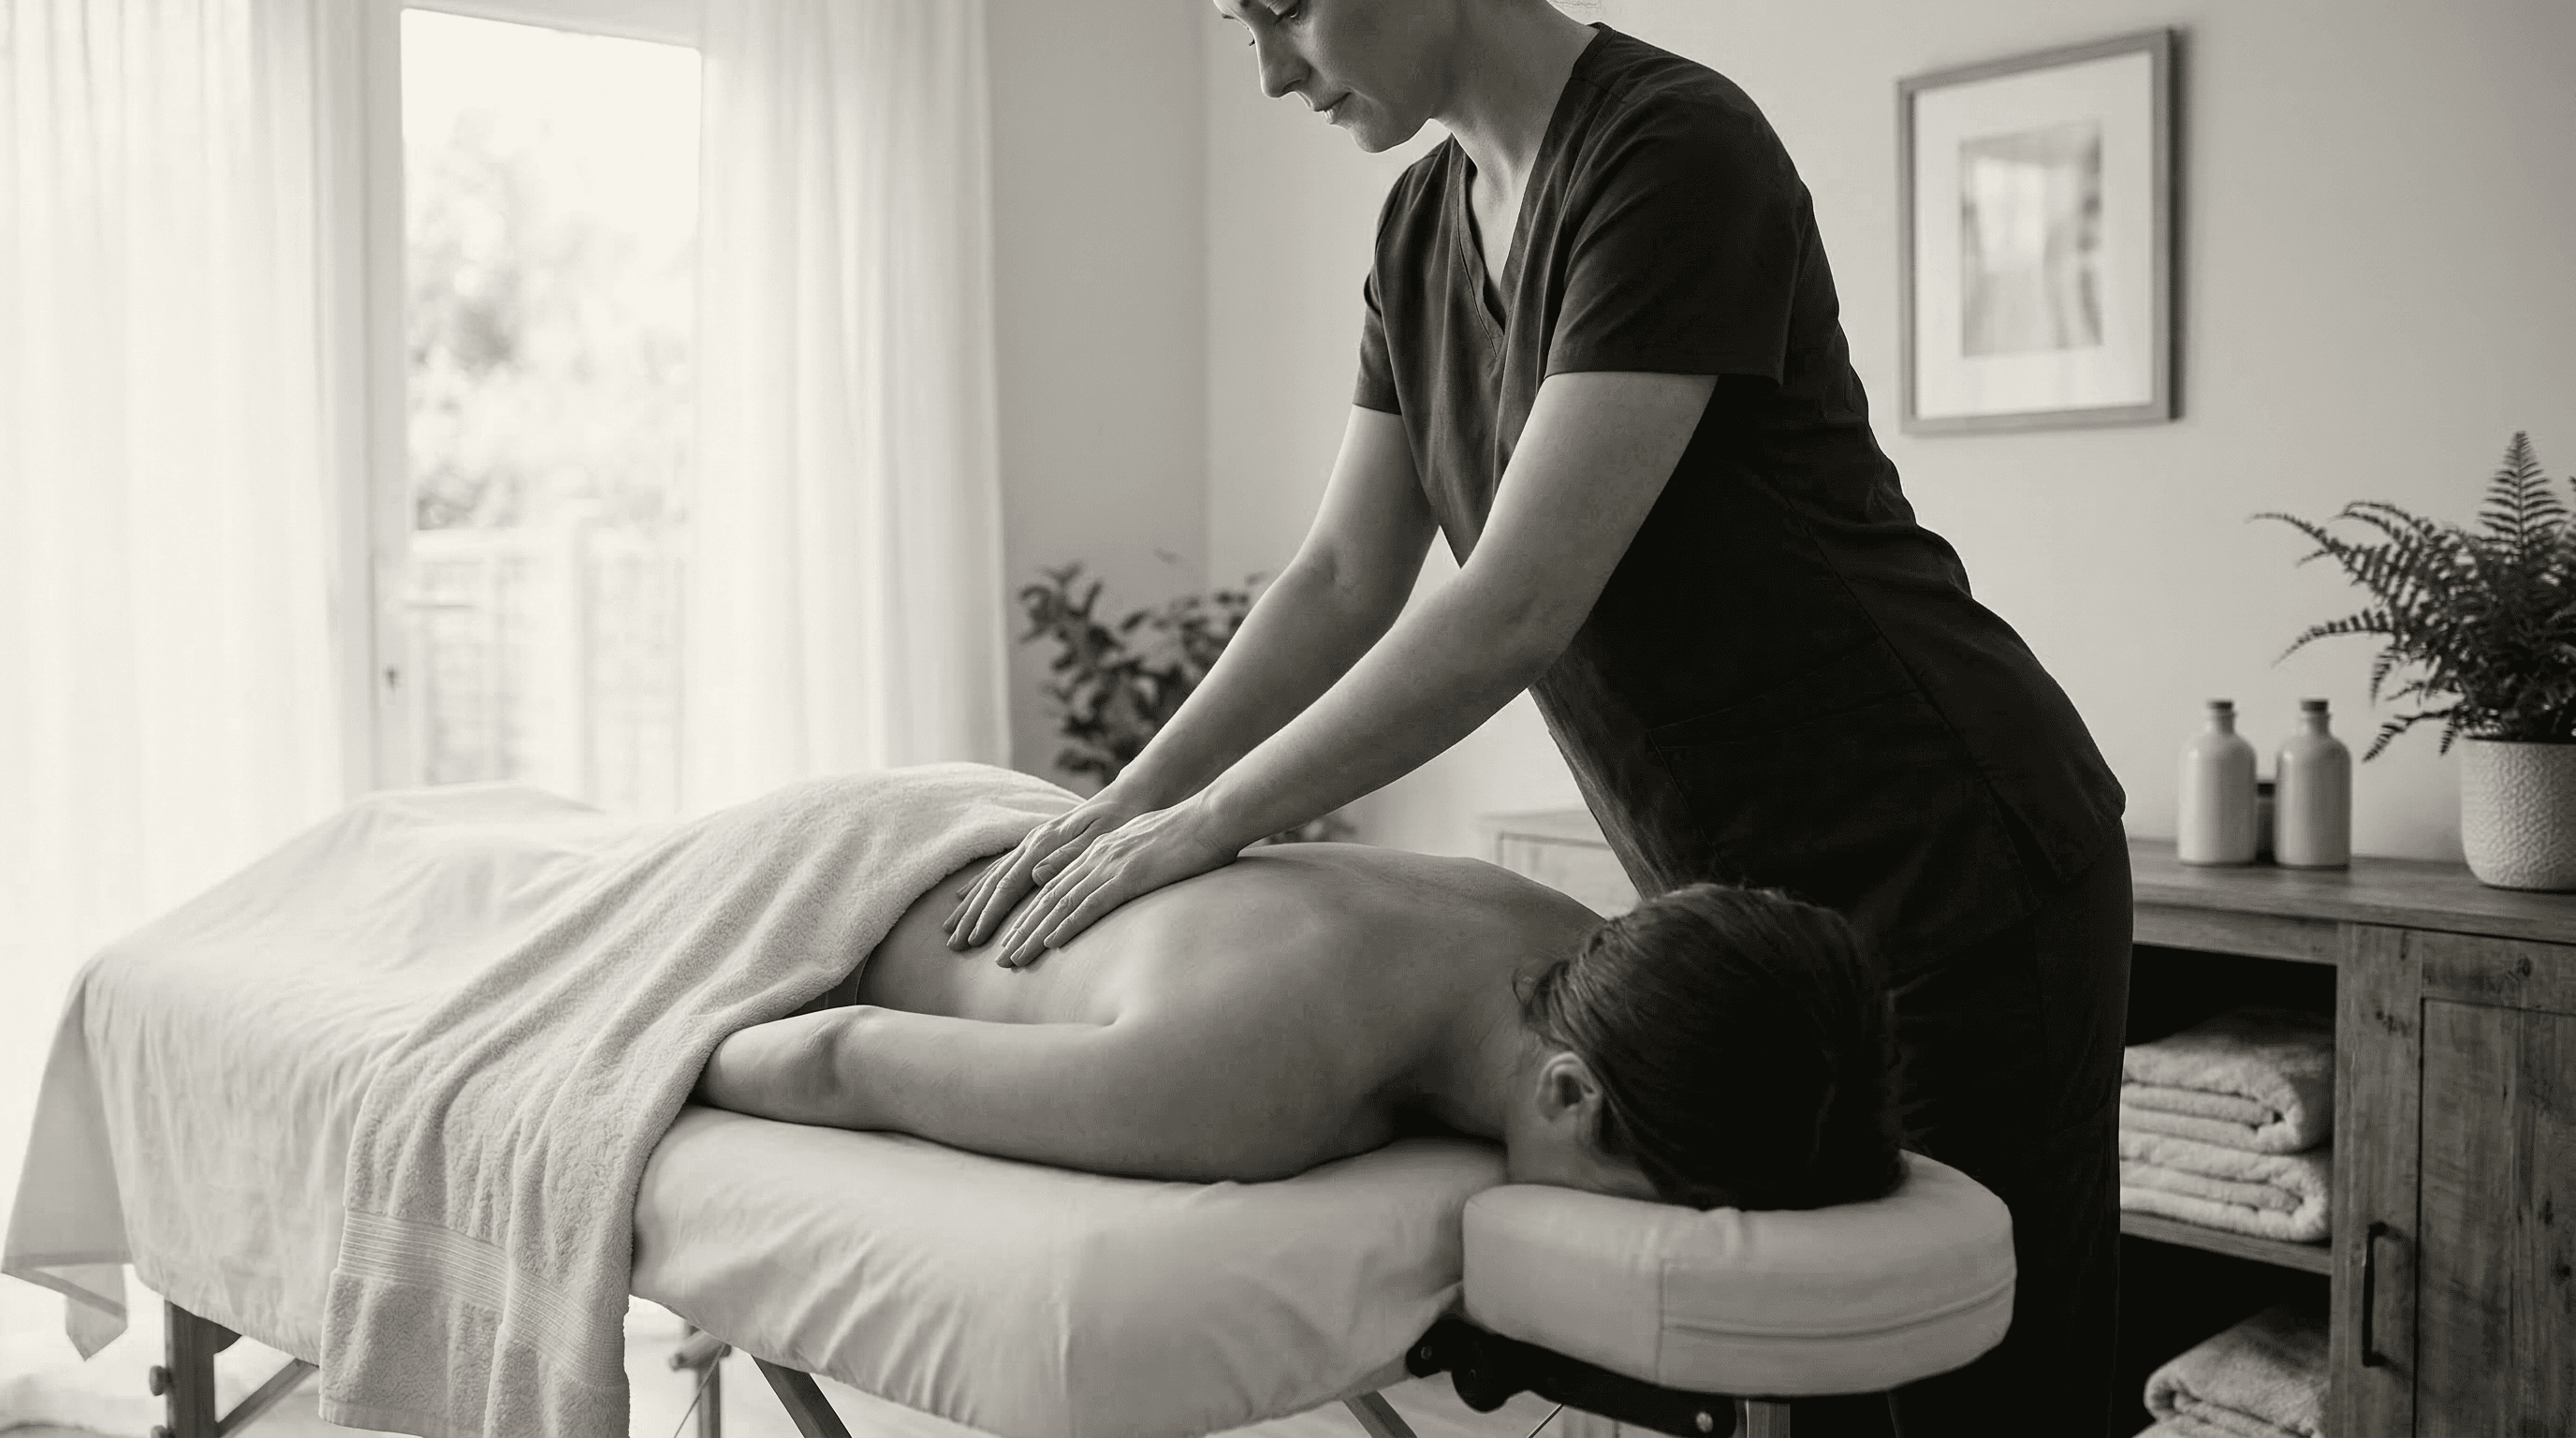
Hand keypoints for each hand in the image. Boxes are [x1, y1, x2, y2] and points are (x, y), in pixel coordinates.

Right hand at [944, 790, 1148, 950]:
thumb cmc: (1122, 820)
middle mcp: (1032, 844)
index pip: (1008, 886)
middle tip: (953, 945)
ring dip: (971, 905)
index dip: (990, 915)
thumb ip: (1069, 856)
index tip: (975, 941)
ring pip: (992, 877)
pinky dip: (979, 884)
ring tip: (950, 928)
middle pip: (993, 884)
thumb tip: (1035, 875)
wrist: (1131, 797)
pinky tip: (965, 895)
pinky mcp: (1037, 845)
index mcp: (1045, 845)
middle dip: (972, 916)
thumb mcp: (1103, 838)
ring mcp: (1032, 843)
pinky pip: (1000, 868)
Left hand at [986, 799, 1239, 968]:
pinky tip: (1051, 944)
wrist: (1212, 817)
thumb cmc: (1189, 834)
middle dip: (1020, 929)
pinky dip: (1068, 925)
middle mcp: (1097, 857)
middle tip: (999, 958)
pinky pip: (1091, 905)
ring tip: (1013, 959)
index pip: (1054, 888)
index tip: (1013, 939)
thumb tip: (1114, 882)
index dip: (1030, 915)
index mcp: (1100, 852)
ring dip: (1033, 934)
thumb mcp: (1146, 847)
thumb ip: (1124, 863)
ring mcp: (1111, 866)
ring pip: (1061, 904)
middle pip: (1047, 898)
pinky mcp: (1129, 876)